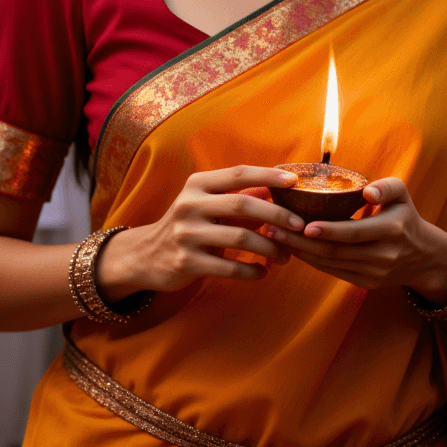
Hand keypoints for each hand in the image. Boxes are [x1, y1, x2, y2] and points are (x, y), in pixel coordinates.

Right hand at [97, 165, 302, 300]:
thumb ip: (237, 196)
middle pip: (243, 205)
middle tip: (299, 226)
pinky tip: (263, 272)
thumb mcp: (206, 203)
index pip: (238, 173)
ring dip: (270, 248)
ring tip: (285, 256)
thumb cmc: (187, 225)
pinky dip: (252, 272)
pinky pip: (230, 268)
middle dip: (277, 216)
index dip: (268, 175)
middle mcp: (190, 205)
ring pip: (241, 239)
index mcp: (197, 185)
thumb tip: (276, 188)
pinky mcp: (187, 263)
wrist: (146, 256)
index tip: (294, 181)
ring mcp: (186, 235)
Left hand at [268, 177, 446, 299]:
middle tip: (273, 227)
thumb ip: (387, 187)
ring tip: (276, 236)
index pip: (354, 232)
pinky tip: (294, 248)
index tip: (303, 224)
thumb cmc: (405, 217)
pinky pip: (333, 272)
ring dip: (301, 252)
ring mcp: (373, 273)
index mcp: (391, 230)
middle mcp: (383, 255)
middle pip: (335, 251)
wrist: (423, 257)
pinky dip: (312, 261)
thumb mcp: (403, 195)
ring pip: (331, 264)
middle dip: (301, 241)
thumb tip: (367, 191)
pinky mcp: (365, 283)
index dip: (328, 231)